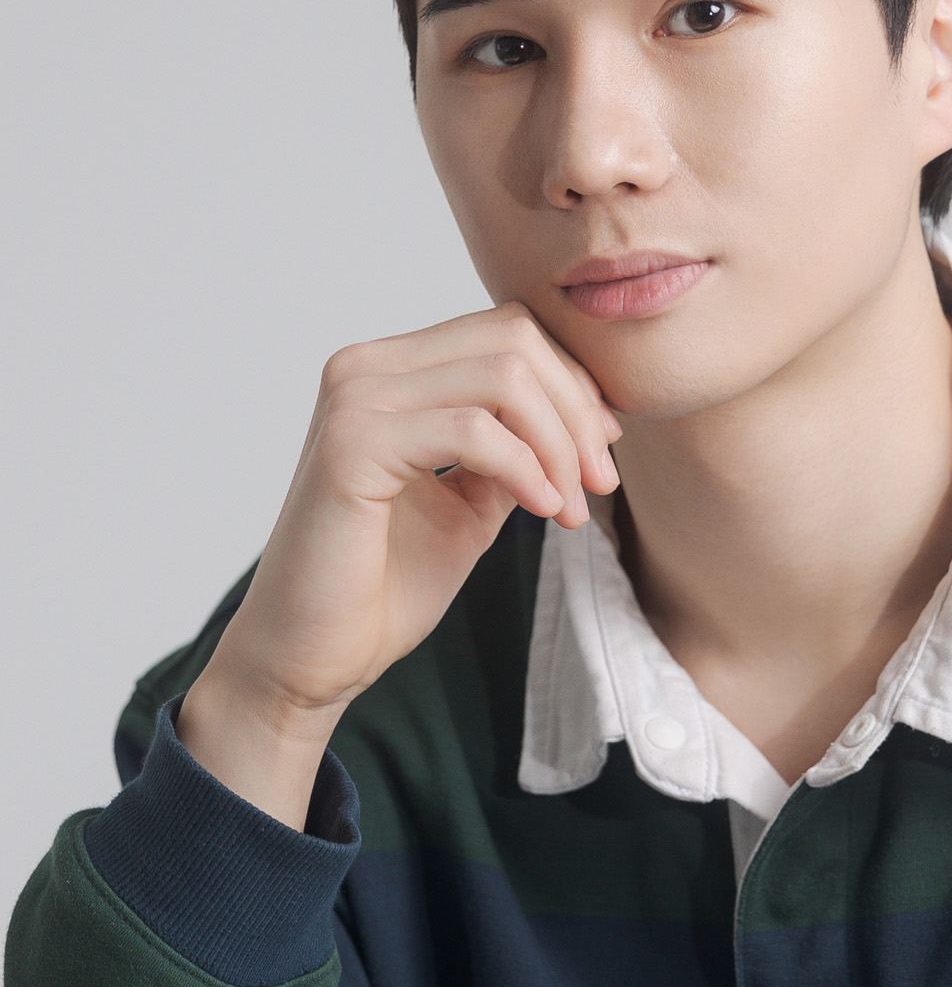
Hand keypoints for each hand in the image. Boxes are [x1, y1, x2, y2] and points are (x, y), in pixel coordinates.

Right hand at [177, 302, 619, 825]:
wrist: (312, 656)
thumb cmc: (382, 586)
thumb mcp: (471, 503)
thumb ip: (514, 451)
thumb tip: (582, 420)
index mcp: (390, 372)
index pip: (507, 330)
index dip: (573, 382)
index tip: (604, 447)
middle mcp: (364, 369)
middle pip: (513, 338)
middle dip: (577, 410)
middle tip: (601, 482)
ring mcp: (354, 400)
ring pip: (502, 375)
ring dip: (558, 442)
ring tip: (573, 506)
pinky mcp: (352, 446)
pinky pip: (472, 430)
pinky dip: (525, 468)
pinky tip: (544, 510)